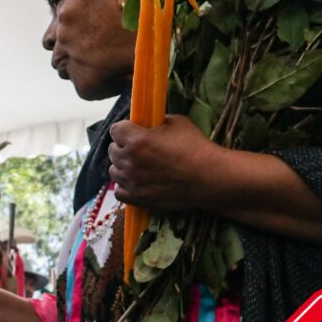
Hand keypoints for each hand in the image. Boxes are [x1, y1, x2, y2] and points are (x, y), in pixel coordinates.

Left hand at [108, 115, 223, 210]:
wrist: (209, 178)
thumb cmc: (195, 147)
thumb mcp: (177, 122)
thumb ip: (156, 122)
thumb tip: (147, 124)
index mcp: (136, 140)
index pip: (115, 129)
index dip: (125, 129)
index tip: (133, 130)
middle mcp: (129, 161)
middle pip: (112, 150)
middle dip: (123, 146)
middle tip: (138, 148)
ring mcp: (131, 182)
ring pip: (113, 170)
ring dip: (123, 166)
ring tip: (138, 166)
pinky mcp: (137, 198)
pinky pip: (119, 191)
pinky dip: (125, 186)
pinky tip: (137, 182)